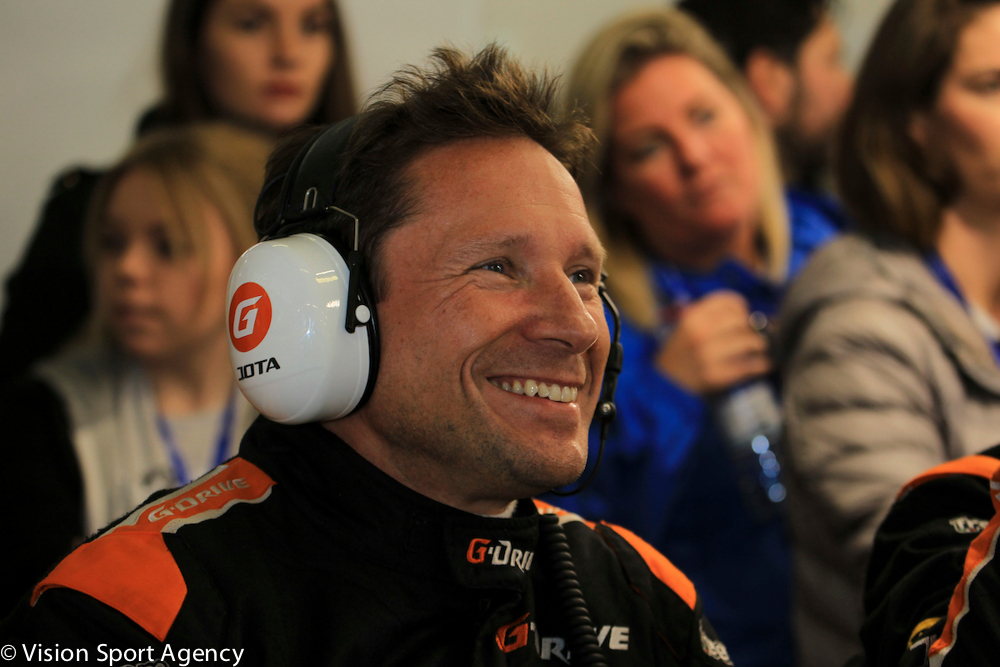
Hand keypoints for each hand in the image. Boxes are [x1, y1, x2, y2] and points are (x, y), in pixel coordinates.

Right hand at [655, 291, 770, 394]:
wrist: (664, 384)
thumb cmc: (678, 353)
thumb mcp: (685, 327)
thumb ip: (710, 317)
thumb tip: (746, 313)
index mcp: (692, 317)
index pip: (728, 301)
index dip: (741, 306)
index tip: (743, 314)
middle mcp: (701, 333)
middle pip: (742, 319)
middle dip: (751, 326)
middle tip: (750, 333)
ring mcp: (709, 355)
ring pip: (749, 341)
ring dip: (759, 344)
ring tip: (758, 348)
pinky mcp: (717, 375)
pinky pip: (749, 366)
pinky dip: (760, 365)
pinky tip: (762, 365)